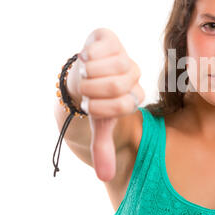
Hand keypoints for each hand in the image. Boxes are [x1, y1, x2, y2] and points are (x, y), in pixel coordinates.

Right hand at [77, 28, 143, 181]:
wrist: (80, 75)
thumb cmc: (93, 100)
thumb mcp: (97, 124)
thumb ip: (103, 147)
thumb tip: (104, 177)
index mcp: (134, 94)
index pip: (126, 103)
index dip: (101, 108)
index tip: (89, 106)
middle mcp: (134, 73)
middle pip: (119, 83)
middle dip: (93, 90)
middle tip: (83, 90)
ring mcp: (123, 54)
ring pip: (113, 64)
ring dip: (90, 73)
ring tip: (84, 75)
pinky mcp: (110, 38)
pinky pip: (101, 47)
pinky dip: (88, 55)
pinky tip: (86, 58)